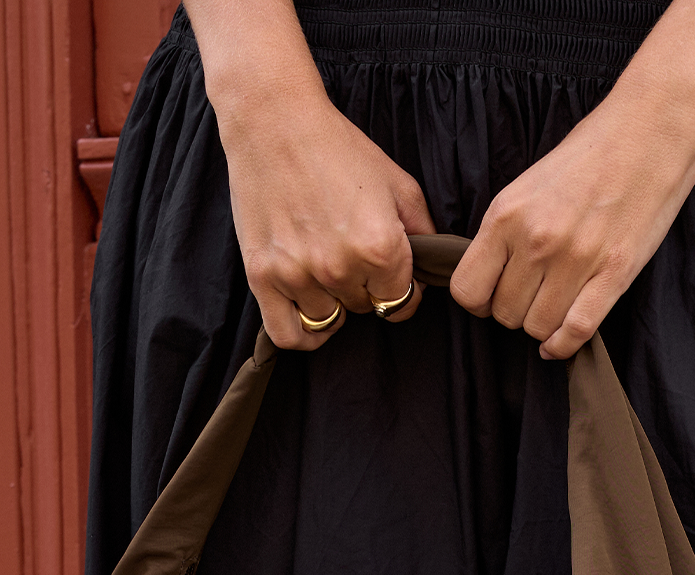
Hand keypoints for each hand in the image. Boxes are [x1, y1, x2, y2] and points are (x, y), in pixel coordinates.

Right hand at [195, 0, 434, 350]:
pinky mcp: (263, 276)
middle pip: (364, 309)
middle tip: (352, 256)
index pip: (401, 302)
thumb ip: (422, 230)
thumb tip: (431, 268)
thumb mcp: (397, 182)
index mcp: (380, 247)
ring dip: (333, 302)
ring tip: (327, 270)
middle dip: (365, 288)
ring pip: (329, 319)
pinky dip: (303, 334)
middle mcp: (340, 267)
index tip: (393, 279)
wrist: (274, 121)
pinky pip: (288, 334)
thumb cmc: (337, 146)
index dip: (402, 292)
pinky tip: (311, 314)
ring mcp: (299, 275)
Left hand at [451, 86, 694, 359]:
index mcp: (507, 214)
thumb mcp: (530, 183)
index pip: (468, 290)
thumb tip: (492, 274)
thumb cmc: (591, 151)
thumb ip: (508, 228)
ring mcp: (576, 259)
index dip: (478, 301)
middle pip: (505, 314)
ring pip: (538, 328)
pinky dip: (564, 345)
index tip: (492, 295)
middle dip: (515, 311)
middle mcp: (537, 240)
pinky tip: (560, 341)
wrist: (652, 126)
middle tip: (533, 294)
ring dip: (542, 325)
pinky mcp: (614, 273)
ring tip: (554, 304)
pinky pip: (576, 331)